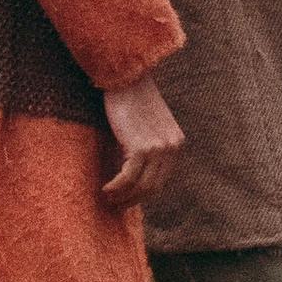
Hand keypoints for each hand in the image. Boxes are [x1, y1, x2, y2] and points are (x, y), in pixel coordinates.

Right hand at [99, 74, 184, 213]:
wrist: (126, 77)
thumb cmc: (131, 98)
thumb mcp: (146, 125)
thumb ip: (146, 147)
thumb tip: (131, 177)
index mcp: (176, 142)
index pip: (162, 178)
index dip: (143, 193)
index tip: (127, 198)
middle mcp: (172, 147)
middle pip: (153, 186)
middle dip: (133, 199)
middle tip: (115, 204)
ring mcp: (159, 148)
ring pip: (141, 185)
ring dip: (122, 196)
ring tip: (107, 197)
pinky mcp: (142, 147)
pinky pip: (128, 177)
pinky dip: (116, 186)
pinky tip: (105, 188)